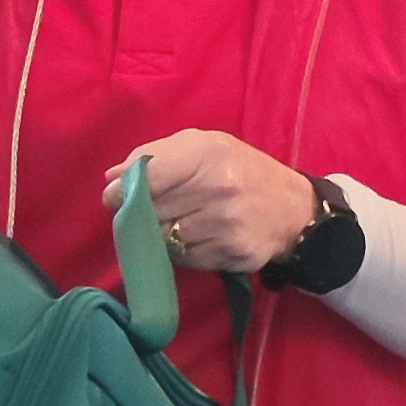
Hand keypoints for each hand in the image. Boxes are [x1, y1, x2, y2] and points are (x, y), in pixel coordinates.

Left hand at [102, 130, 315, 273]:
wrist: (293, 208)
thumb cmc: (239, 169)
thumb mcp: (201, 146)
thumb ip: (154, 156)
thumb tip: (112, 178)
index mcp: (208, 155)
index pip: (149, 178)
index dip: (123, 191)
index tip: (112, 198)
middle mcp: (218, 190)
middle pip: (153, 212)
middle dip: (139, 214)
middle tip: (141, 212)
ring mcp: (228, 226)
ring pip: (166, 239)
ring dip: (159, 235)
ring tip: (172, 222)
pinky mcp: (234, 255)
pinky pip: (186, 259)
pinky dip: (180, 251)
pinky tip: (192, 237)